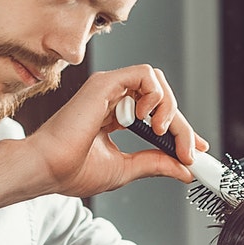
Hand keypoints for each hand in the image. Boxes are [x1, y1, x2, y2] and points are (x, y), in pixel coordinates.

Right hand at [19, 64, 204, 199]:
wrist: (48, 169)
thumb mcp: (126, 169)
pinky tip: (147, 118)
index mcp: (114, 117)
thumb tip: (186, 169)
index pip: (156, 115)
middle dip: (181, 125)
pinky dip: (155, 94)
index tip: (195, 150)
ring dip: (169, 108)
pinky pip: (144, 73)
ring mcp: (109, 89)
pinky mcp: (106, 83)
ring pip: (156, 82)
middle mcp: (113, 99)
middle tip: (187, 151)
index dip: (180, 130)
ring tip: (160, 132)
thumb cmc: (73, 171)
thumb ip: (155, 164)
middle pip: (161, 98)